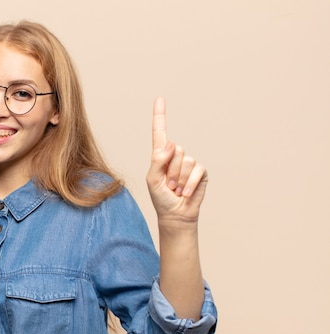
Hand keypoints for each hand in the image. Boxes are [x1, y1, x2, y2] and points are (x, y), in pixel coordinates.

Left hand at [146, 97, 207, 224]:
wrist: (176, 214)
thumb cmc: (161, 198)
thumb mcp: (152, 179)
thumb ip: (158, 160)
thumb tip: (171, 144)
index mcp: (161, 156)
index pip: (160, 133)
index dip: (160, 116)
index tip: (160, 99)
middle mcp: (176, 156)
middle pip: (175, 150)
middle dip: (170, 170)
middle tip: (168, 184)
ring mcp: (189, 163)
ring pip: (185, 161)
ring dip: (178, 179)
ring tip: (176, 189)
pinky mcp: (201, 172)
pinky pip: (196, 170)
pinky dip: (189, 183)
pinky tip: (185, 192)